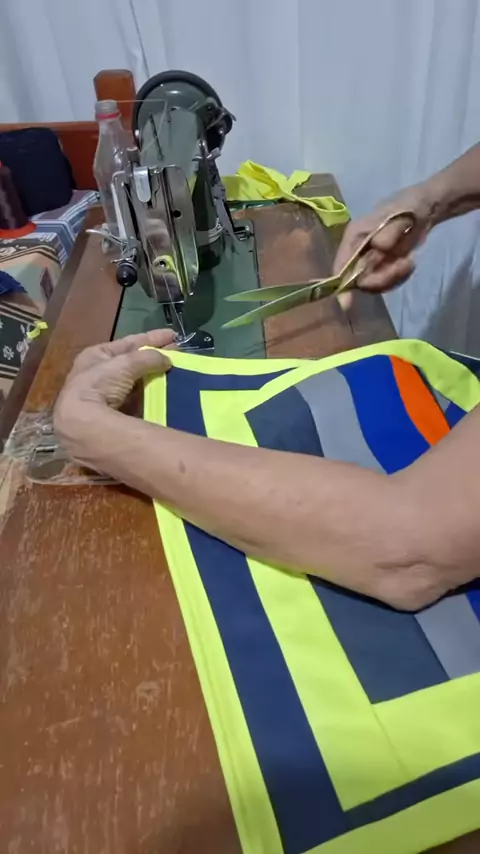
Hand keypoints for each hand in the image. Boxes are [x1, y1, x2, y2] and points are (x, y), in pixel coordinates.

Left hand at [54, 329, 173, 461]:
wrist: (84, 422)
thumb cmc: (99, 384)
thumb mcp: (125, 363)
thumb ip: (148, 357)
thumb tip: (167, 359)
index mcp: (96, 355)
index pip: (128, 343)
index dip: (151, 338)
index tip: (173, 335)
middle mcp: (99, 373)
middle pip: (132, 362)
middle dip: (155, 357)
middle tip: (178, 353)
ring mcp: (106, 395)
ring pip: (135, 381)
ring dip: (154, 376)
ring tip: (176, 372)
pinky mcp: (114, 413)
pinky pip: (137, 399)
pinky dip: (150, 395)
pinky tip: (165, 393)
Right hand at [334, 182, 435, 307]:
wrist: (423, 209)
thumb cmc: (409, 207)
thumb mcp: (402, 215)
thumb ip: (390, 231)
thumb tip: (379, 245)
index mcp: (354, 235)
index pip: (342, 263)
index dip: (341, 283)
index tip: (346, 304)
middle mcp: (356, 251)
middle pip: (358, 279)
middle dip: (382, 278)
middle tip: (405, 265)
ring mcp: (368, 261)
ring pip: (372, 284)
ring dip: (393, 278)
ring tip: (409, 262)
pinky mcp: (380, 268)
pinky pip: (385, 283)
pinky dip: (399, 278)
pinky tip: (409, 263)